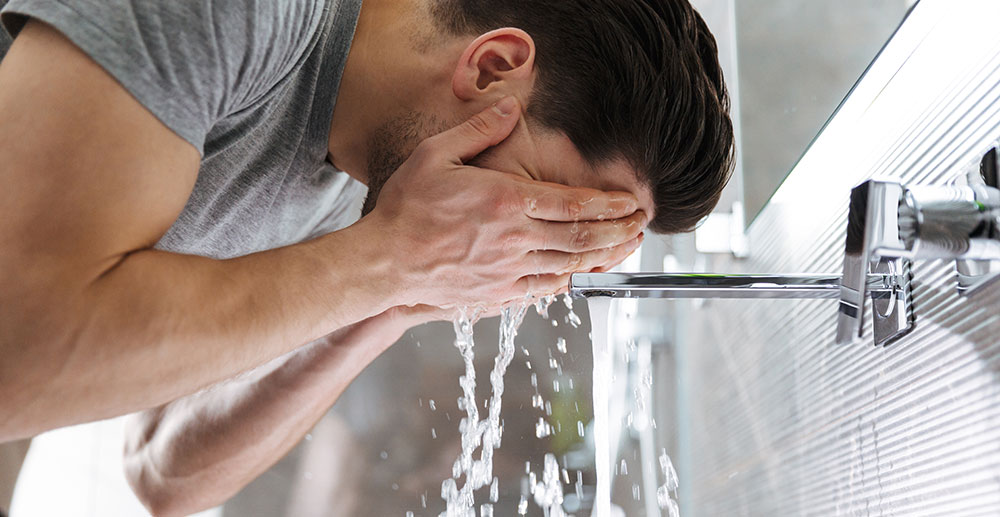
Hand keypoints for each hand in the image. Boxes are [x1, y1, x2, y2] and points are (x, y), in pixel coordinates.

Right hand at [362, 97, 645, 308]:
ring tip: (627, 248)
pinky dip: (571, 281)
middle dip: (619, 231)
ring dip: (604, 257)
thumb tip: (511, 108)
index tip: (632, 202)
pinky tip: (584, 274)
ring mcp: (508, 271)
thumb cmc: (407, 208)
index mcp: (505, 202)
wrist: (384, 262)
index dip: (609, 204)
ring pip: (570, 265)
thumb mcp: (435, 155)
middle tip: (642, 226)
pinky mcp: (498, 294)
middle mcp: (514, 239)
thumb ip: (478, 130)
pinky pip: (545, 289)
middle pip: (582, 238)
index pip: (572, 204)